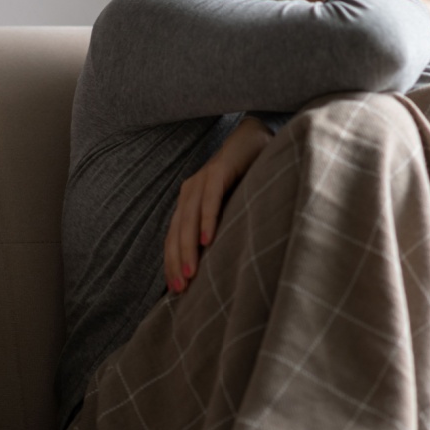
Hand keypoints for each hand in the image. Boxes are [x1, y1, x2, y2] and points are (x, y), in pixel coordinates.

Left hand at [164, 116, 273, 293]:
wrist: (256, 138)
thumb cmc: (247, 177)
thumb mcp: (231, 206)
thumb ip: (222, 226)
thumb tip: (220, 259)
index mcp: (189, 202)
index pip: (175, 237)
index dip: (173, 263)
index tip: (176, 290)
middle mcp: (189, 191)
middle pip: (177, 231)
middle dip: (177, 261)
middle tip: (182, 288)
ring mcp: (202, 179)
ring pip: (189, 219)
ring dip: (189, 247)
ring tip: (191, 272)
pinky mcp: (219, 170)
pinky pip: (210, 198)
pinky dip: (207, 219)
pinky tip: (208, 239)